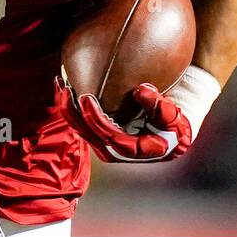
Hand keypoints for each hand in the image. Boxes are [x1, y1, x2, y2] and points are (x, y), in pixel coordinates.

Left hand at [61, 82, 193, 162]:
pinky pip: (82, 121)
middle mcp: (116, 151)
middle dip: (74, 113)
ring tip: (60, 85)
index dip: (96, 120)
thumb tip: (141, 91)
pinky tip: (64, 86)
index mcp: (134, 150)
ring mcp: (106, 143)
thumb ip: (161, 106)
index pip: (109, 137)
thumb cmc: (175, 122)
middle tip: (65, 90)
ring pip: (81, 128)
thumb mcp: (175, 116)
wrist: (173, 125)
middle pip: (89, 135)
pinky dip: (72, 105)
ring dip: (68, 108)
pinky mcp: (100, 133)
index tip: (87, 98)